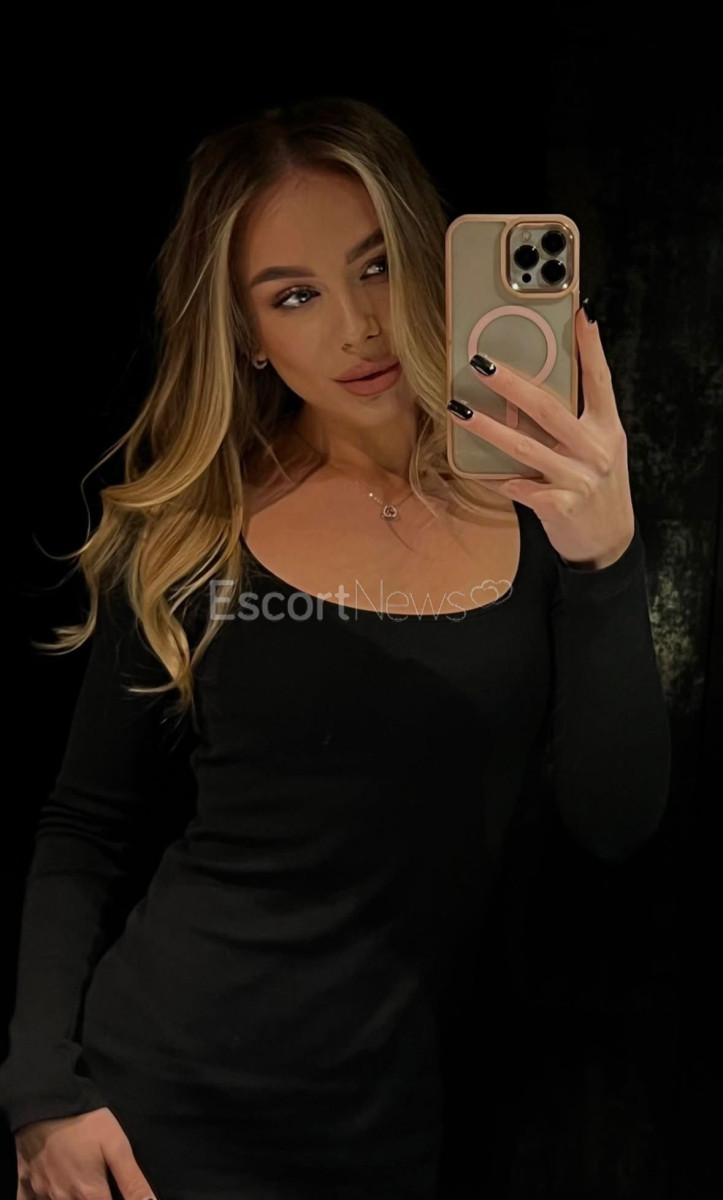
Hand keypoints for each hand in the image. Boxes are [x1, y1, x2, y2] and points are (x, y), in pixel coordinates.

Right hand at [15, 1107, 156, 1199]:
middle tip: (97, 1183)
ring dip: (71, 1196)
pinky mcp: (28, 1181)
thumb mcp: (116, 1145)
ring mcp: (43, 1192)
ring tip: (81, 1181)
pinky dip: (42, 1197)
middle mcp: (64, 1198)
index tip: (111, 1190)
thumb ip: (132, 1181)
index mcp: (89, 1193)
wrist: (46, 1101)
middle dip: (92, 1197)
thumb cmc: (86, 1123)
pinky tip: (54, 1186)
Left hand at [447, 303, 635, 569]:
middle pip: (549, 409)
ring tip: (459, 410)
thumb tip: (536, 389)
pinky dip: (497, 478)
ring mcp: (578, 479)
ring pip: (524, 447)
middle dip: (512, 384)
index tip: (579, 316)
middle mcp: (595, 450)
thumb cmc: (596, 487)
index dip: (590, 348)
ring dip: (488, 427)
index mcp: (608, 428)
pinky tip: (478, 471)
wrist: (609, 541)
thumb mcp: (600, 449)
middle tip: (482, 364)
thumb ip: (578, 421)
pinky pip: (518, 487)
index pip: (600, 380)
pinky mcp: (559, 506)